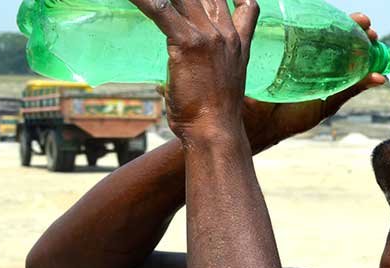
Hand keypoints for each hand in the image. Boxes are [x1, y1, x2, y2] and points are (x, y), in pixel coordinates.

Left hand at [131, 0, 259, 139]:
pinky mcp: (188, 43)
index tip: (224, 0)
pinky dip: (142, 1)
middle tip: (174, 4)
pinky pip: (161, 8)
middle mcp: (227, 35)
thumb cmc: (211, 118)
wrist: (217, 132)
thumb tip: (166, 84)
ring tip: (143, 0)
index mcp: (238, 46)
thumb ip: (196, 76)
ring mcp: (209, 37)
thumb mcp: (216, 89)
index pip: (246, 7)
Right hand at [241, 13, 386, 152]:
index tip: (373, 34)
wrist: (260, 122)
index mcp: (324, 68)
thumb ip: (351, 90)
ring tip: (355, 21)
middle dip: (351, 25)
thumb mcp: (327, 103)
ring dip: (336, 21)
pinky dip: (305, 20)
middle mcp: (310, 54)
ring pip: (316, 28)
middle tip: (364, 24)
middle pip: (334, 33)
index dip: (360, 38)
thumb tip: (380, 78)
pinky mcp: (276, 44)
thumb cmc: (293, 117)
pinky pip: (289, 29)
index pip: (346, 48)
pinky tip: (316, 20)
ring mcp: (293, 48)